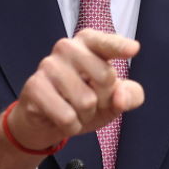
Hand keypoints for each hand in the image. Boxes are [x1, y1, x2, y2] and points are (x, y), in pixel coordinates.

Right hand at [0, 30, 143, 168]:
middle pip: (105, 78)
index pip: (106, 43)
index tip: (134, 49)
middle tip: (89, 100)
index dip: (120, 47)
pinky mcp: (34, 86)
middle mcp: (67, 47)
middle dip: (103, 99)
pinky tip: (61, 118)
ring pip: (86, 101)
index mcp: (89, 42)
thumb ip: (130, 95)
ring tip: (73, 109)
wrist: (47, 122)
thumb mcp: (115, 99)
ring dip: (85, 115)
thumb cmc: (84, 101)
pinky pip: (67, 117)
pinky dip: (71, 126)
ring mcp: (48, 65)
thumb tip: (120, 98)